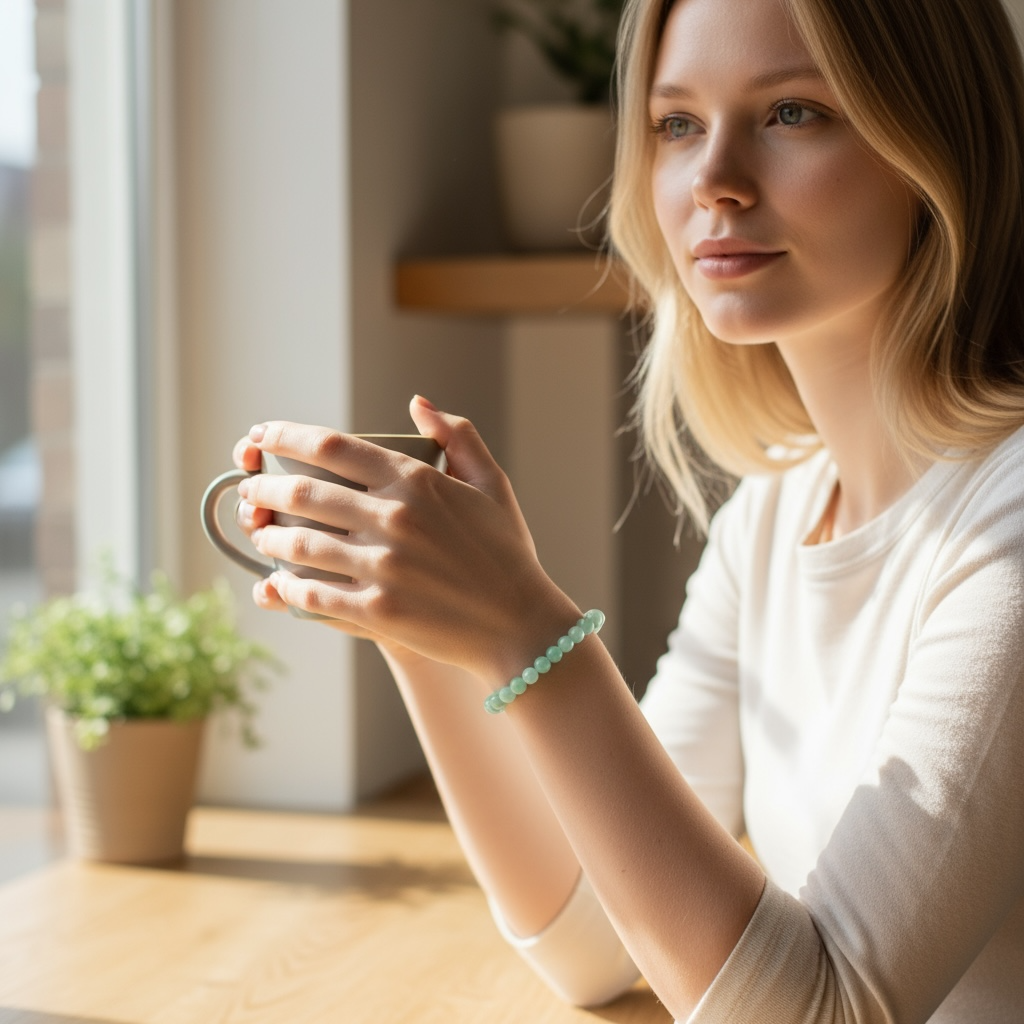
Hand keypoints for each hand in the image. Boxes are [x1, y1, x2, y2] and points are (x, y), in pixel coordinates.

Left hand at [236, 396, 576, 679]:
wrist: (519, 625)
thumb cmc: (505, 553)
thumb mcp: (491, 485)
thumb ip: (458, 436)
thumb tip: (418, 403)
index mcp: (416, 481)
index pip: (330, 446)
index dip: (283, 436)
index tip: (260, 436)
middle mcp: (394, 518)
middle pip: (301, 492)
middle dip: (262, 488)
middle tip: (251, 491)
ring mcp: (383, 567)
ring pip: (297, 545)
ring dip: (268, 538)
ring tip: (262, 536)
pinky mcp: (376, 612)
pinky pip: (311, 595)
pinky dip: (286, 588)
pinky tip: (278, 583)